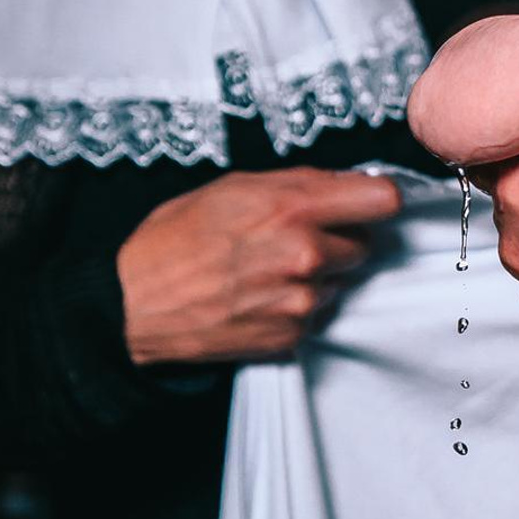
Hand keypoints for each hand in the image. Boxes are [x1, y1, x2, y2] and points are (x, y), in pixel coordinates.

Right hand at [117, 166, 401, 365]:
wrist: (134, 305)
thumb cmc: (173, 241)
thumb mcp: (231, 188)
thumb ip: (297, 184)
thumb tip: (344, 182)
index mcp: (292, 209)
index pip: (384, 199)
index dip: (374, 200)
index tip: (362, 203)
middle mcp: (306, 256)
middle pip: (365, 244)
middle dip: (339, 239)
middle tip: (296, 238)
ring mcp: (302, 301)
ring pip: (341, 282)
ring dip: (317, 276)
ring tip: (267, 270)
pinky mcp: (294, 336)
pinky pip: (318, 314)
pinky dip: (298, 306)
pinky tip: (260, 297)